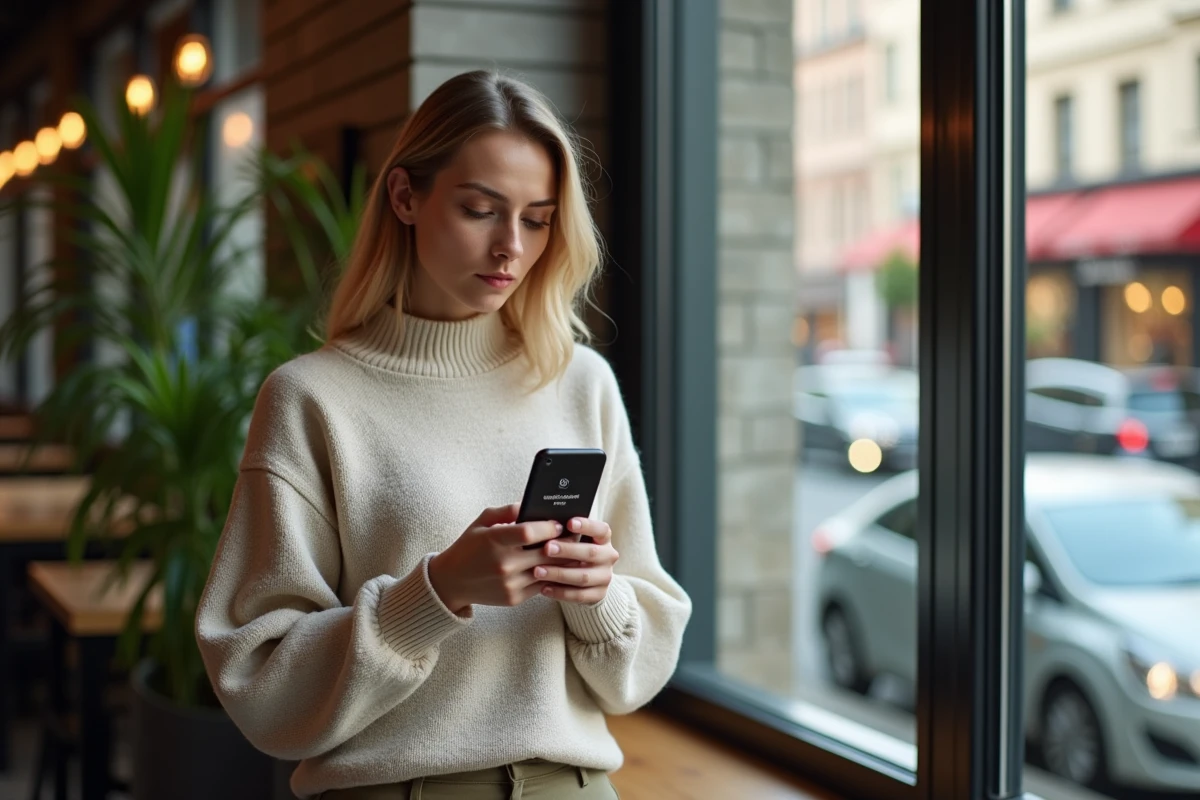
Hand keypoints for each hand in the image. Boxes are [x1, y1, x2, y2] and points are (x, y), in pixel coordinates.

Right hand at [428, 505, 566, 614]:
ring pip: (547, 571)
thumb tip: (531, 504)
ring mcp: (509, 584)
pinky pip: (541, 586)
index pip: (530, 532)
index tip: (559, 524)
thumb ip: (506, 511)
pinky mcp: (514, 599)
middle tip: (574, 536)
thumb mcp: (481, 522)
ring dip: (562, 561)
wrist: (451, 582)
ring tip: (571, 551)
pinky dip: (551, 576)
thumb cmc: (468, 547)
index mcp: (494, 540)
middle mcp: (503, 564)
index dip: (549, 527)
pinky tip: (557, 567)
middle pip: (545, 552)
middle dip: (563, 543)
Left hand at [532, 518, 619, 604]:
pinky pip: (579, 595)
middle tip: (546, 548)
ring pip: (583, 576)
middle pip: (591, 552)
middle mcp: (608, 556)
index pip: (601, 529)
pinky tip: (543, 588)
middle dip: (567, 550)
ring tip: (538, 571)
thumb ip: (561, 530)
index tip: (569, 523)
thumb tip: (539, 521)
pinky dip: (560, 592)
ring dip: (559, 573)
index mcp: (603, 538)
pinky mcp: (599, 594)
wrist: (585, 579)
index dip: (587, 526)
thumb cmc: (571, 551)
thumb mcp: (570, 538)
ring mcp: (605, 576)